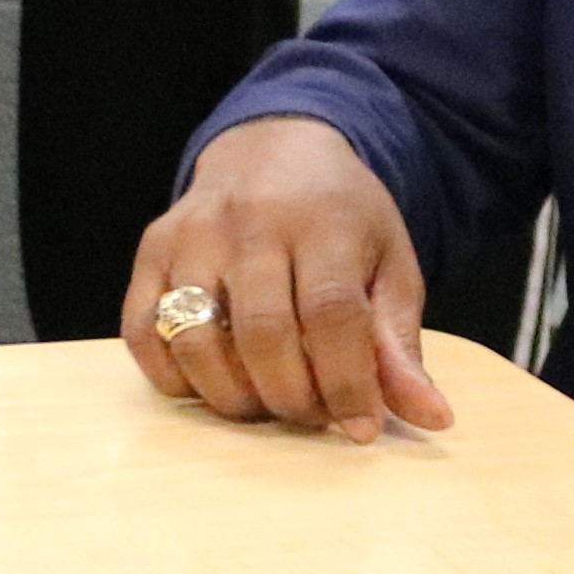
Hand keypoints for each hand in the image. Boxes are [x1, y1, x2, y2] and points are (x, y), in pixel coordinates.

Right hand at [124, 115, 453, 445]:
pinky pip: (142, 331)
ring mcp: (190, 234)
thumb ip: (399, 342)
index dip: (346, 382)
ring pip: (194, 338)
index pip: (330, 314)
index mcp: (321, 220)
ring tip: (264, 402)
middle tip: (310, 416)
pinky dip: (173, 376)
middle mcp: (248, 221)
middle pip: (261, 332)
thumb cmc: (339, 215)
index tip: (359, 427)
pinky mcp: (152, 250)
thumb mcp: (388, 264)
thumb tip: (431, 417)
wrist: (270, 146)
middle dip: (289, 398)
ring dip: (231, 395)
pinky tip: (213, 382)